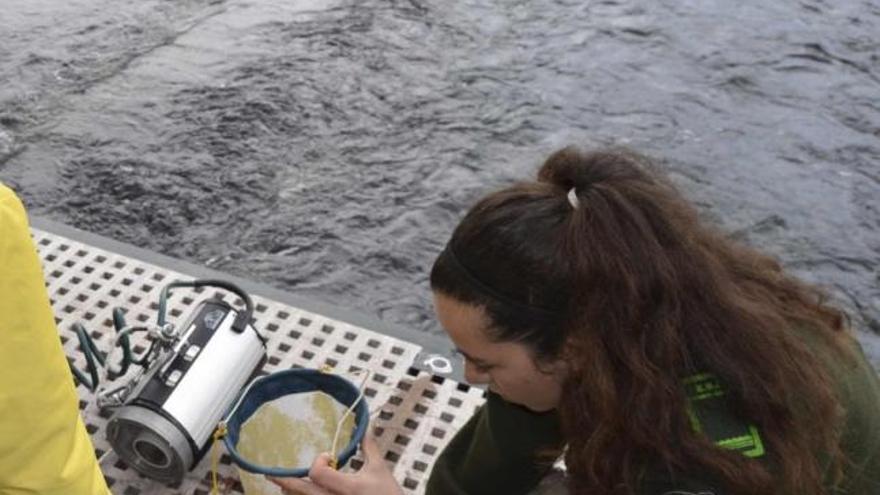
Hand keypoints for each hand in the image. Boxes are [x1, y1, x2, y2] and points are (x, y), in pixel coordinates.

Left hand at [268, 434, 403, 494]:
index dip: (319, 461)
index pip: (318, 473)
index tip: (329, 456)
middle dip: (284, 480)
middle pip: (300, 490)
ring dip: (292, 491)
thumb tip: (365, 426)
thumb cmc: (387, 494)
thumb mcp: (379, 469)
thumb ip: (369, 447)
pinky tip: (298, 492)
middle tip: (270, 473)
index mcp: (347, 487)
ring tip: (285, 484)